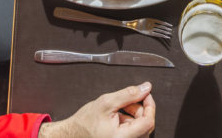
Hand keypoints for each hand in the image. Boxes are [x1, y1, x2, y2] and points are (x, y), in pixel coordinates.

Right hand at [39, 83, 155, 137]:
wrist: (71, 134)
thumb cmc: (84, 123)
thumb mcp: (106, 103)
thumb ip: (128, 94)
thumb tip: (145, 88)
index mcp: (123, 137)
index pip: (148, 122)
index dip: (149, 105)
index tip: (145, 94)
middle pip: (145, 124)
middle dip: (139, 108)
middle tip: (127, 100)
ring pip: (139, 127)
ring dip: (133, 115)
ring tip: (118, 109)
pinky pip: (133, 132)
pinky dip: (128, 121)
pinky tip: (117, 117)